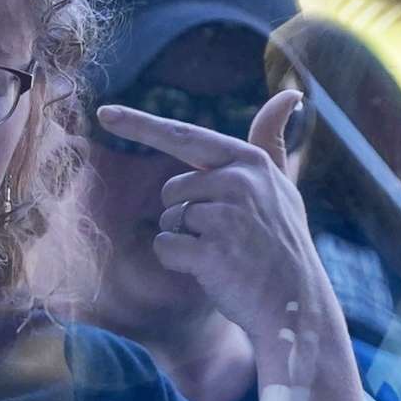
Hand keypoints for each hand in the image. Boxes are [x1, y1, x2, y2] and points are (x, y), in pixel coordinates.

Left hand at [94, 90, 339, 360]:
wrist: (297, 306)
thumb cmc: (283, 246)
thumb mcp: (284, 186)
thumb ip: (272, 142)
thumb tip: (290, 93)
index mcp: (251, 162)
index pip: (185, 136)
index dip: (140, 124)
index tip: (103, 113)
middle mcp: (239, 182)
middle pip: (172, 189)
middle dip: (186, 215)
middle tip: (227, 239)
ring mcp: (225, 215)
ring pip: (169, 219)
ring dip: (186, 240)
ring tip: (226, 255)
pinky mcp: (211, 250)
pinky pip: (165, 246)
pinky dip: (179, 262)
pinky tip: (214, 272)